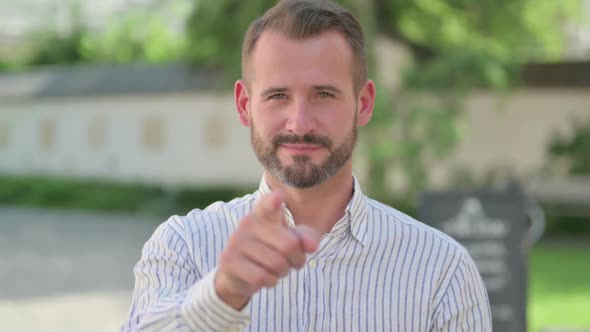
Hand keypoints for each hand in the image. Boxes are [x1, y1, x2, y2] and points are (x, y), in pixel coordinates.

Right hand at [214, 190, 318, 309]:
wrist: (238, 273)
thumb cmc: (271, 251)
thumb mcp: (291, 241)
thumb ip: (306, 238)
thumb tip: (312, 246)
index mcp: (263, 213)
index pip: (269, 205)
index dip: (273, 202)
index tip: (279, 197)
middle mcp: (247, 223)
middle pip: (288, 245)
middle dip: (298, 259)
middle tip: (294, 262)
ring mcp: (235, 241)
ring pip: (276, 263)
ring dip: (283, 272)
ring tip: (278, 269)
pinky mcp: (228, 261)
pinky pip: (261, 277)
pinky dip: (270, 281)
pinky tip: (266, 278)